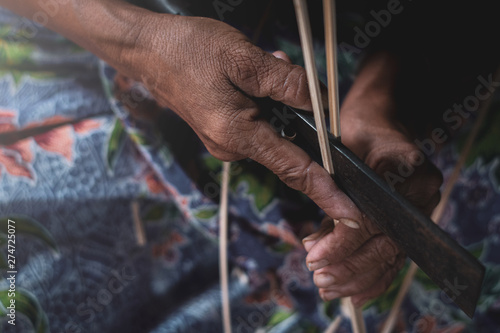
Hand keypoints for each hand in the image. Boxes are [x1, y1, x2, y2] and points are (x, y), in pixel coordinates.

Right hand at [118, 14, 365, 223]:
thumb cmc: (188, 51)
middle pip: (288, 143)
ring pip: (274, 128)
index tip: (349, 212)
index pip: (294, 169)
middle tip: (279, 67)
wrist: (148, 51)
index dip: (325, 191)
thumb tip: (318, 101)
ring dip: (279, 101)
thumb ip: (284, 82)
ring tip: (259, 65)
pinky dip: (265, 103)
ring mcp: (226, 142)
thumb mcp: (241, 57)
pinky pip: (258, 124)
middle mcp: (232, 147)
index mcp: (237, 135)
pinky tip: (250, 77)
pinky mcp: (223, 132)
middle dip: (299, 112)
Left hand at [302, 52, 442, 306]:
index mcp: (405, 169)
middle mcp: (421, 194)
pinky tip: (355, 293)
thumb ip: (333, 195)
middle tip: (319, 280)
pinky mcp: (410, 219)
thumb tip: (319, 246)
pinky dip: (375, 278)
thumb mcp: (339, 153)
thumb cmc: (356, 130)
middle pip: (386, 245)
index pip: (374, 219)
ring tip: (329, 288)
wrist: (380, 119)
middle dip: (349, 267)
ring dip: (359, 278)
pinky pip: (396, 256)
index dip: (343, 243)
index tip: (314, 256)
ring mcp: (420, 209)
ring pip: (392, 256)